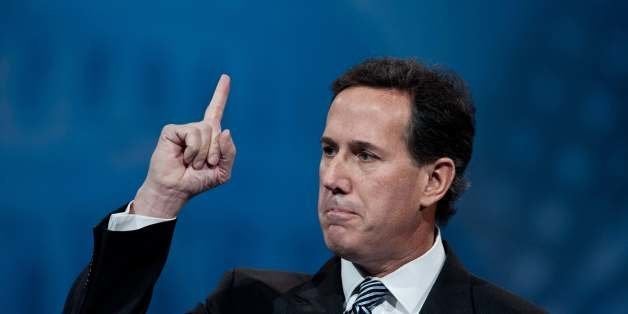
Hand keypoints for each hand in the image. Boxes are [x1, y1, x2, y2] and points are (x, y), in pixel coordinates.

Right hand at [133, 74, 235, 217]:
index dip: (221, 94)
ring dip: (203, 153)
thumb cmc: (197, 181)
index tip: (226, 77)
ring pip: (205, 131)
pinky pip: (193, 134)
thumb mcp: (223, 172)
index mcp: (210, 136)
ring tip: (192, 163)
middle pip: (216, 129)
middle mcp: (197, 129)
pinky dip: (193, 150)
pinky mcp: (172, 131)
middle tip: (204, 165)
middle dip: (215, 151)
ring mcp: (184, 129)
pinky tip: (183, 159)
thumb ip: (229, 152)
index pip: (216, 111)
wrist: (176, 190)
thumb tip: (224, 130)